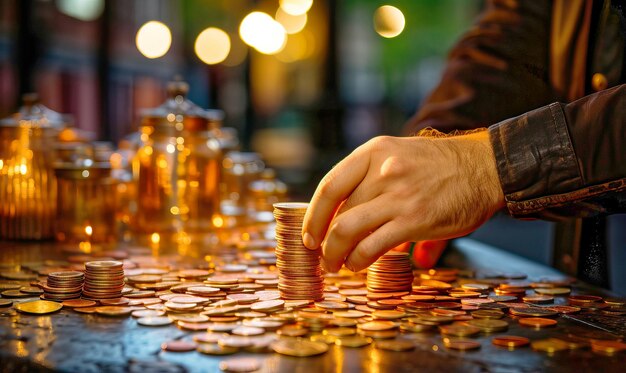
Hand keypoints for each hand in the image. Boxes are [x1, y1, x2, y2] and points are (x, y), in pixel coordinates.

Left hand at [301, 131, 503, 272]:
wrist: (485, 167)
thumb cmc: (441, 166)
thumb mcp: (400, 156)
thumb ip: (373, 183)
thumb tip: (353, 221)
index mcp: (373, 152)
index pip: (329, 186)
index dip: (313, 215)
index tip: (309, 234)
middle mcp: (381, 171)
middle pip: (338, 212)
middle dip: (323, 241)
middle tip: (322, 256)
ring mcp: (397, 196)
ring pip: (348, 229)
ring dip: (336, 254)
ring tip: (337, 265)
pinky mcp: (414, 220)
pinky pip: (372, 246)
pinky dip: (359, 260)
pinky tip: (358, 265)